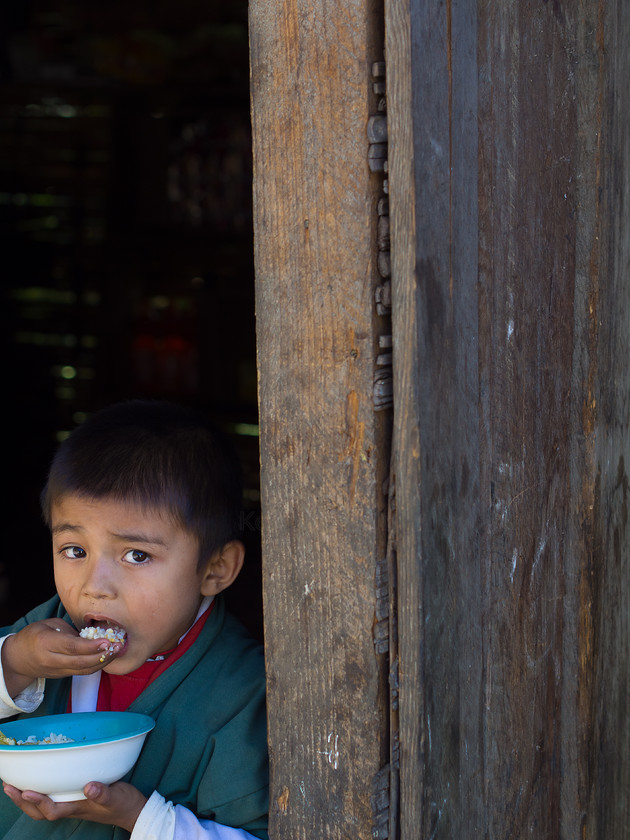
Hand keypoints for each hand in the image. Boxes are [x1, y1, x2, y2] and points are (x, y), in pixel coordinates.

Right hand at [1, 620, 123, 698]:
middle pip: (80, 662)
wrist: (18, 658)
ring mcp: (57, 671)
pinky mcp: (62, 676)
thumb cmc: (35, 635)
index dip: (90, 646)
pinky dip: (97, 665)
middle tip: (118, 646)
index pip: (71, 647)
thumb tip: (92, 635)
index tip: (106, 641)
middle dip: (102, 655)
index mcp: (46, 643)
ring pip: (83, 670)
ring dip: (103, 662)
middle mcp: (52, 660)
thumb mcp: (50, 625)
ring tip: (117, 651)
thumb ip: (70, 631)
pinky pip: (82, 672)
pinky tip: (107, 657)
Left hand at [2, 780, 147, 832]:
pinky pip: (51, 798)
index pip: (51, 810)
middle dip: (22, 801)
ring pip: (43, 807)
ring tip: (13, 785)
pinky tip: (37, 782)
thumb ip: (104, 793)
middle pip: (39, 812)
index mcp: (77, 808)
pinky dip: (39, 792)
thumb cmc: (124, 804)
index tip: (25, 790)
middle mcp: (70, 808)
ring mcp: (72, 804)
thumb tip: (89, 786)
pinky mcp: (75, 799)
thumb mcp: (117, 797)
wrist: (133, 811)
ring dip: (26, 799)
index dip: (37, 802)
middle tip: (8, 786)